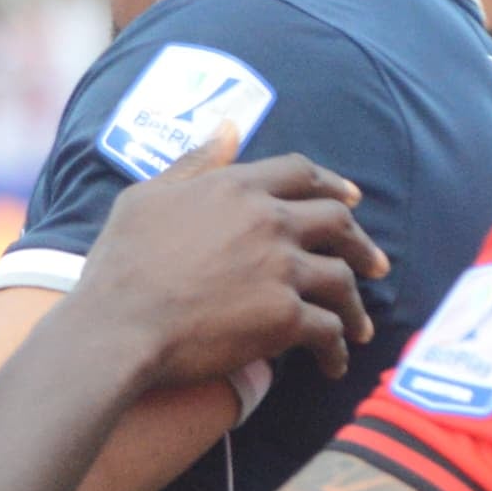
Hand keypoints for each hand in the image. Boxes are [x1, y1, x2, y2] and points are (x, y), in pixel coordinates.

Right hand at [72, 127, 384, 385]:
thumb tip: (229, 127)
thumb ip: (194, 162)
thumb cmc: (121, 264)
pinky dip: (337, 349)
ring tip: (359, 326)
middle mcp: (268, 221)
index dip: (332, 183)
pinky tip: (334, 363)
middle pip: (336, 221)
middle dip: (361, 243)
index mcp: (237, 187)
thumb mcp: (146, 196)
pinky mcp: (285, 317)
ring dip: (356, 305)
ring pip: (342, 280)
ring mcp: (281, 269)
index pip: (301, 172)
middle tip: (374, 264)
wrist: (117, 327)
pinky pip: (328, 331)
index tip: (351, 199)